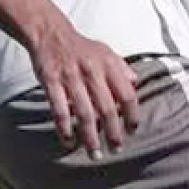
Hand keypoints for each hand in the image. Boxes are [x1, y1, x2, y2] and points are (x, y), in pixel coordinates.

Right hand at [25, 15, 139, 151]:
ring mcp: (71, 78)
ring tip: (95, 154)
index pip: (127, 95)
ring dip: (90, 137)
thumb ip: (122, 69)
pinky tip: (68, 141)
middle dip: (113, 133)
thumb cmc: (82, 48)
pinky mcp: (51, 82)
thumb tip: (137, 84)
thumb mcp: (107, 52)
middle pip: (107, 109)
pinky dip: (64, 128)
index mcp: (109, 66)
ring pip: (84, 113)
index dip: (132, 115)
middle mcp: (92, 72)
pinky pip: (59, 109)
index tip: (132, 131)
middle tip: (116, 150)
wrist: (51, 33)